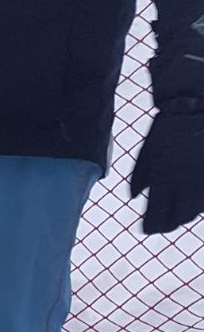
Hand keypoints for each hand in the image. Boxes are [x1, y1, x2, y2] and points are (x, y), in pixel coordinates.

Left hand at [130, 107, 203, 235]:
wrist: (197, 103)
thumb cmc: (170, 125)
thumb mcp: (148, 148)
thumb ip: (139, 175)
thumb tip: (134, 197)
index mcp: (163, 178)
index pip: (156, 216)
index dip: (151, 226)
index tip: (147, 228)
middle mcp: (185, 183)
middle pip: (177, 219)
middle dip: (168, 223)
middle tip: (163, 222)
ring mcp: (202, 180)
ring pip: (194, 212)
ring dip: (184, 214)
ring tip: (178, 211)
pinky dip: (199, 204)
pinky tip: (193, 199)